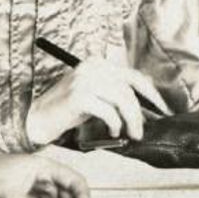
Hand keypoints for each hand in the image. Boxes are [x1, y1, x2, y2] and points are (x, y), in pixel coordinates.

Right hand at [25, 59, 170, 145]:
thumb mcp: (94, 94)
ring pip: (122, 100)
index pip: (134, 76)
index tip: (162, 109)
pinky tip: (113, 131)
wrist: (36, 118)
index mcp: (98, 63)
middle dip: (140, 113)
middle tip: (142, 130)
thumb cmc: (67, 110)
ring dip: (131, 120)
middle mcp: (92, 67)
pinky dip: (115, 123)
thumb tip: (147, 103)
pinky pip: (108, 111)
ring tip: (131, 134)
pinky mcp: (79, 96)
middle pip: (129, 89)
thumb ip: (115, 92)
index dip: (151, 93)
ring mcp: (85, 80)